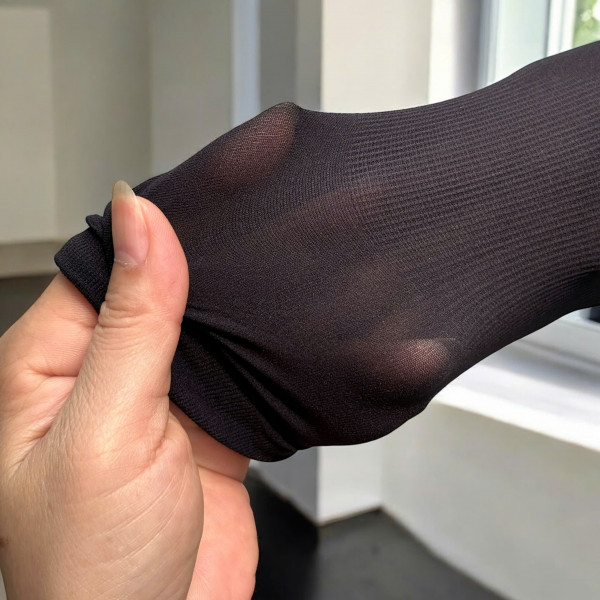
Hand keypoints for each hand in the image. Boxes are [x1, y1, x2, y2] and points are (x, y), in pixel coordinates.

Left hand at [0, 182, 257, 598]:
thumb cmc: (92, 567)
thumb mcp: (107, 429)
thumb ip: (132, 323)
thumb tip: (140, 222)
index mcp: (50, 365)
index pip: (102, 266)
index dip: (150, 232)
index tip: (205, 198)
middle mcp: (103, 376)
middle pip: (155, 291)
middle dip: (199, 266)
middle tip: (251, 228)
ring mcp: (158, 401)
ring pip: (199, 328)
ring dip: (231, 307)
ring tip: (273, 269)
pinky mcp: (205, 425)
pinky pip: (233, 370)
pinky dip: (257, 351)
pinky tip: (279, 330)